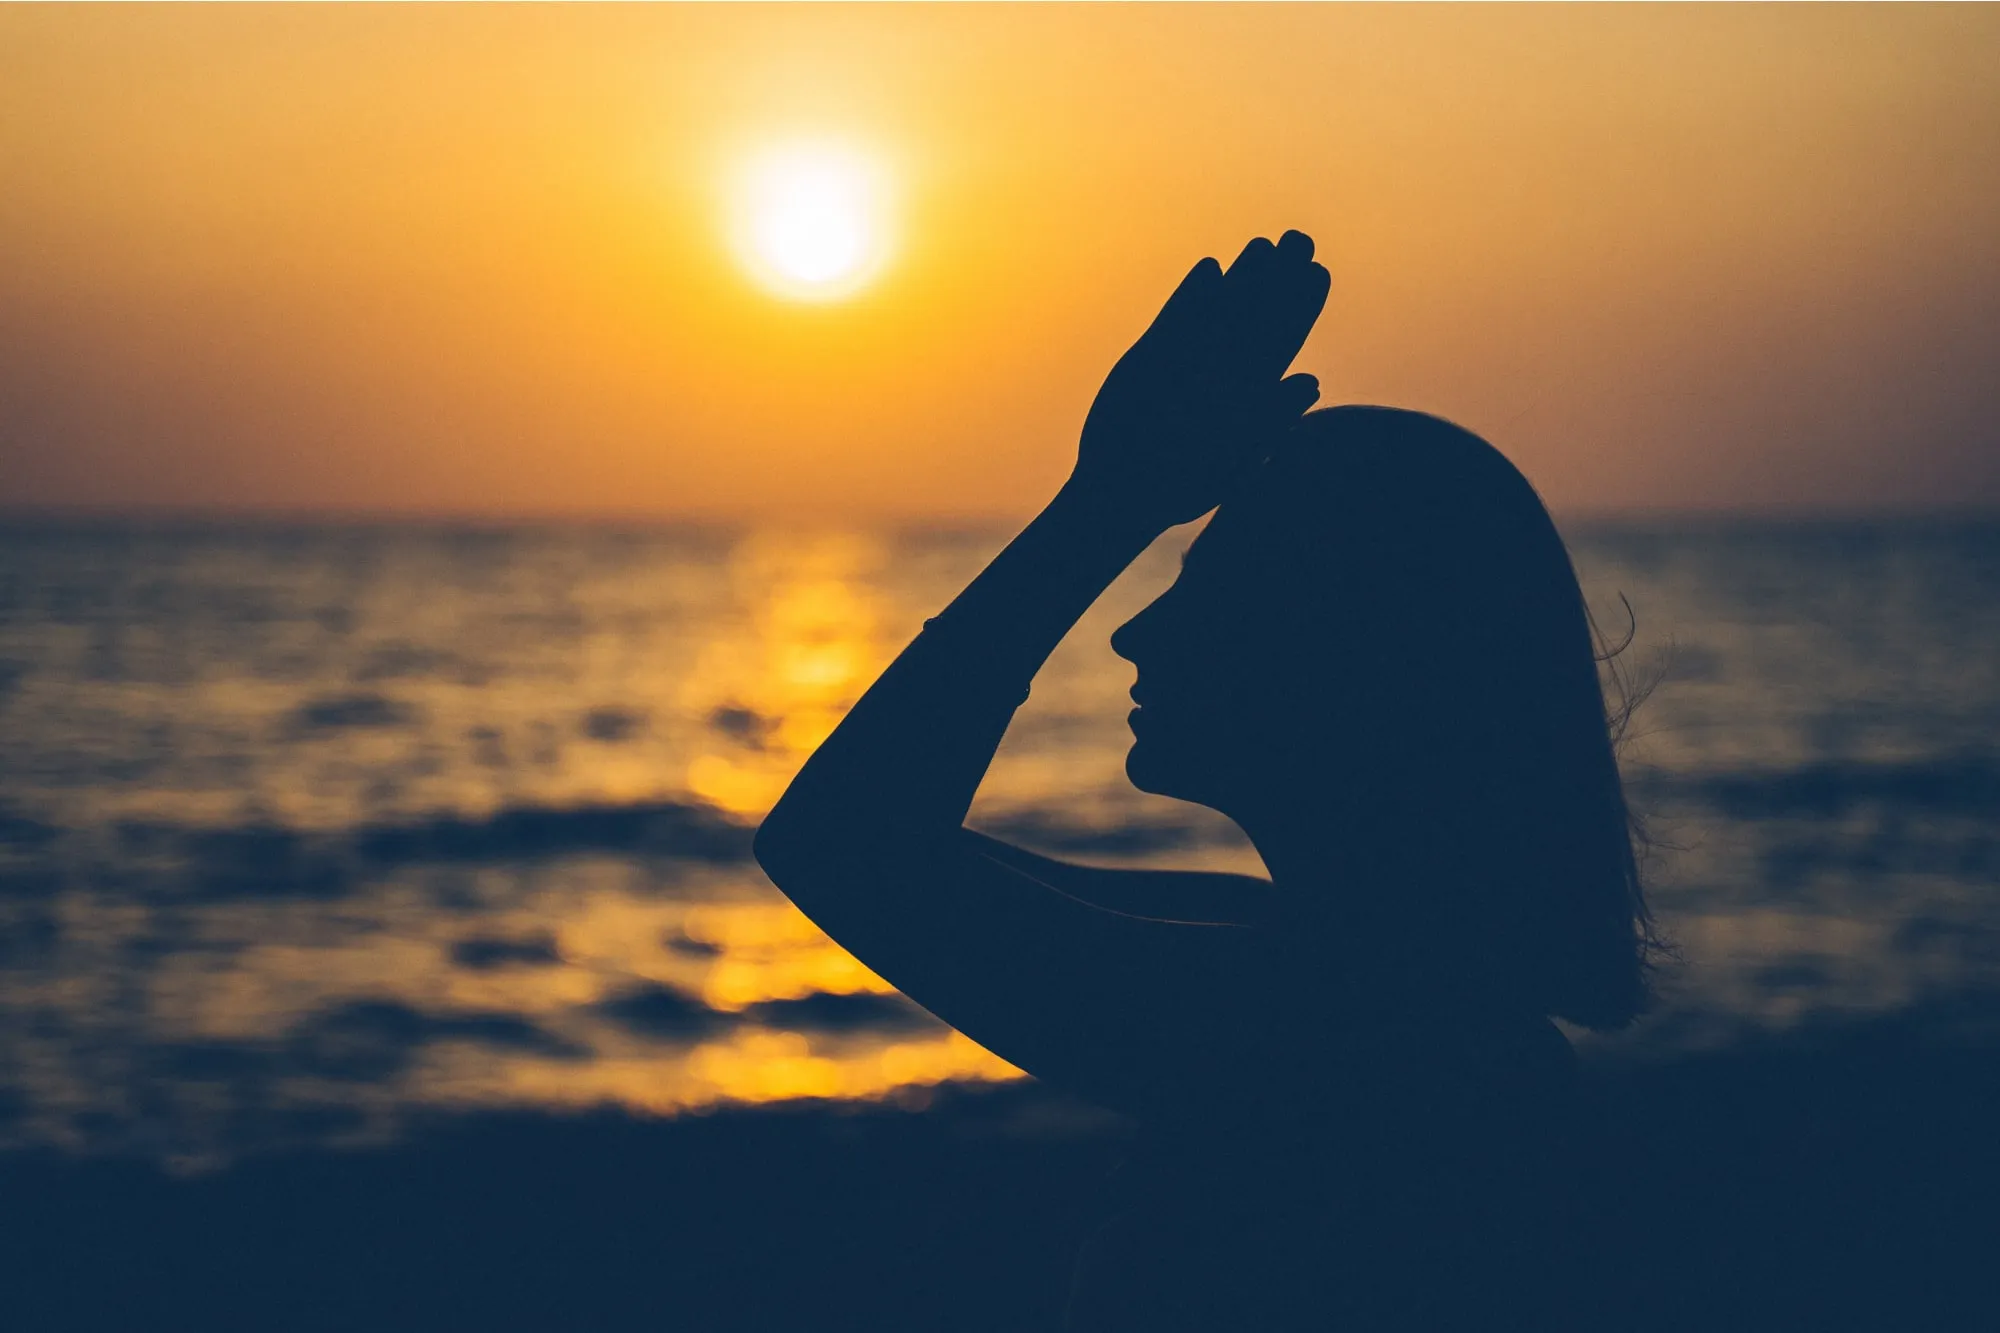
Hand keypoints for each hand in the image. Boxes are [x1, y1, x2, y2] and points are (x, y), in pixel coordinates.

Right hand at [1070, 230, 1329, 533]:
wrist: (1121, 490)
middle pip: (1259, 314)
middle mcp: (1223, 369)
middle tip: (1299, 240)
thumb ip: (1271, 420)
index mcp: (1254, 392)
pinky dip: (1193, 294)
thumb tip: (1312, 382)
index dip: (1303, 306)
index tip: (1319, 273)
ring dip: (1242, 278)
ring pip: (1220, 309)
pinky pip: (1177, 316)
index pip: (1285, 339)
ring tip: (1261, 246)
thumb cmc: (1183, 487)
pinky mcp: (1151, 354)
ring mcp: (1188, 357)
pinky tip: (1211, 270)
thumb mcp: (1235, 458)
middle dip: (1281, 278)